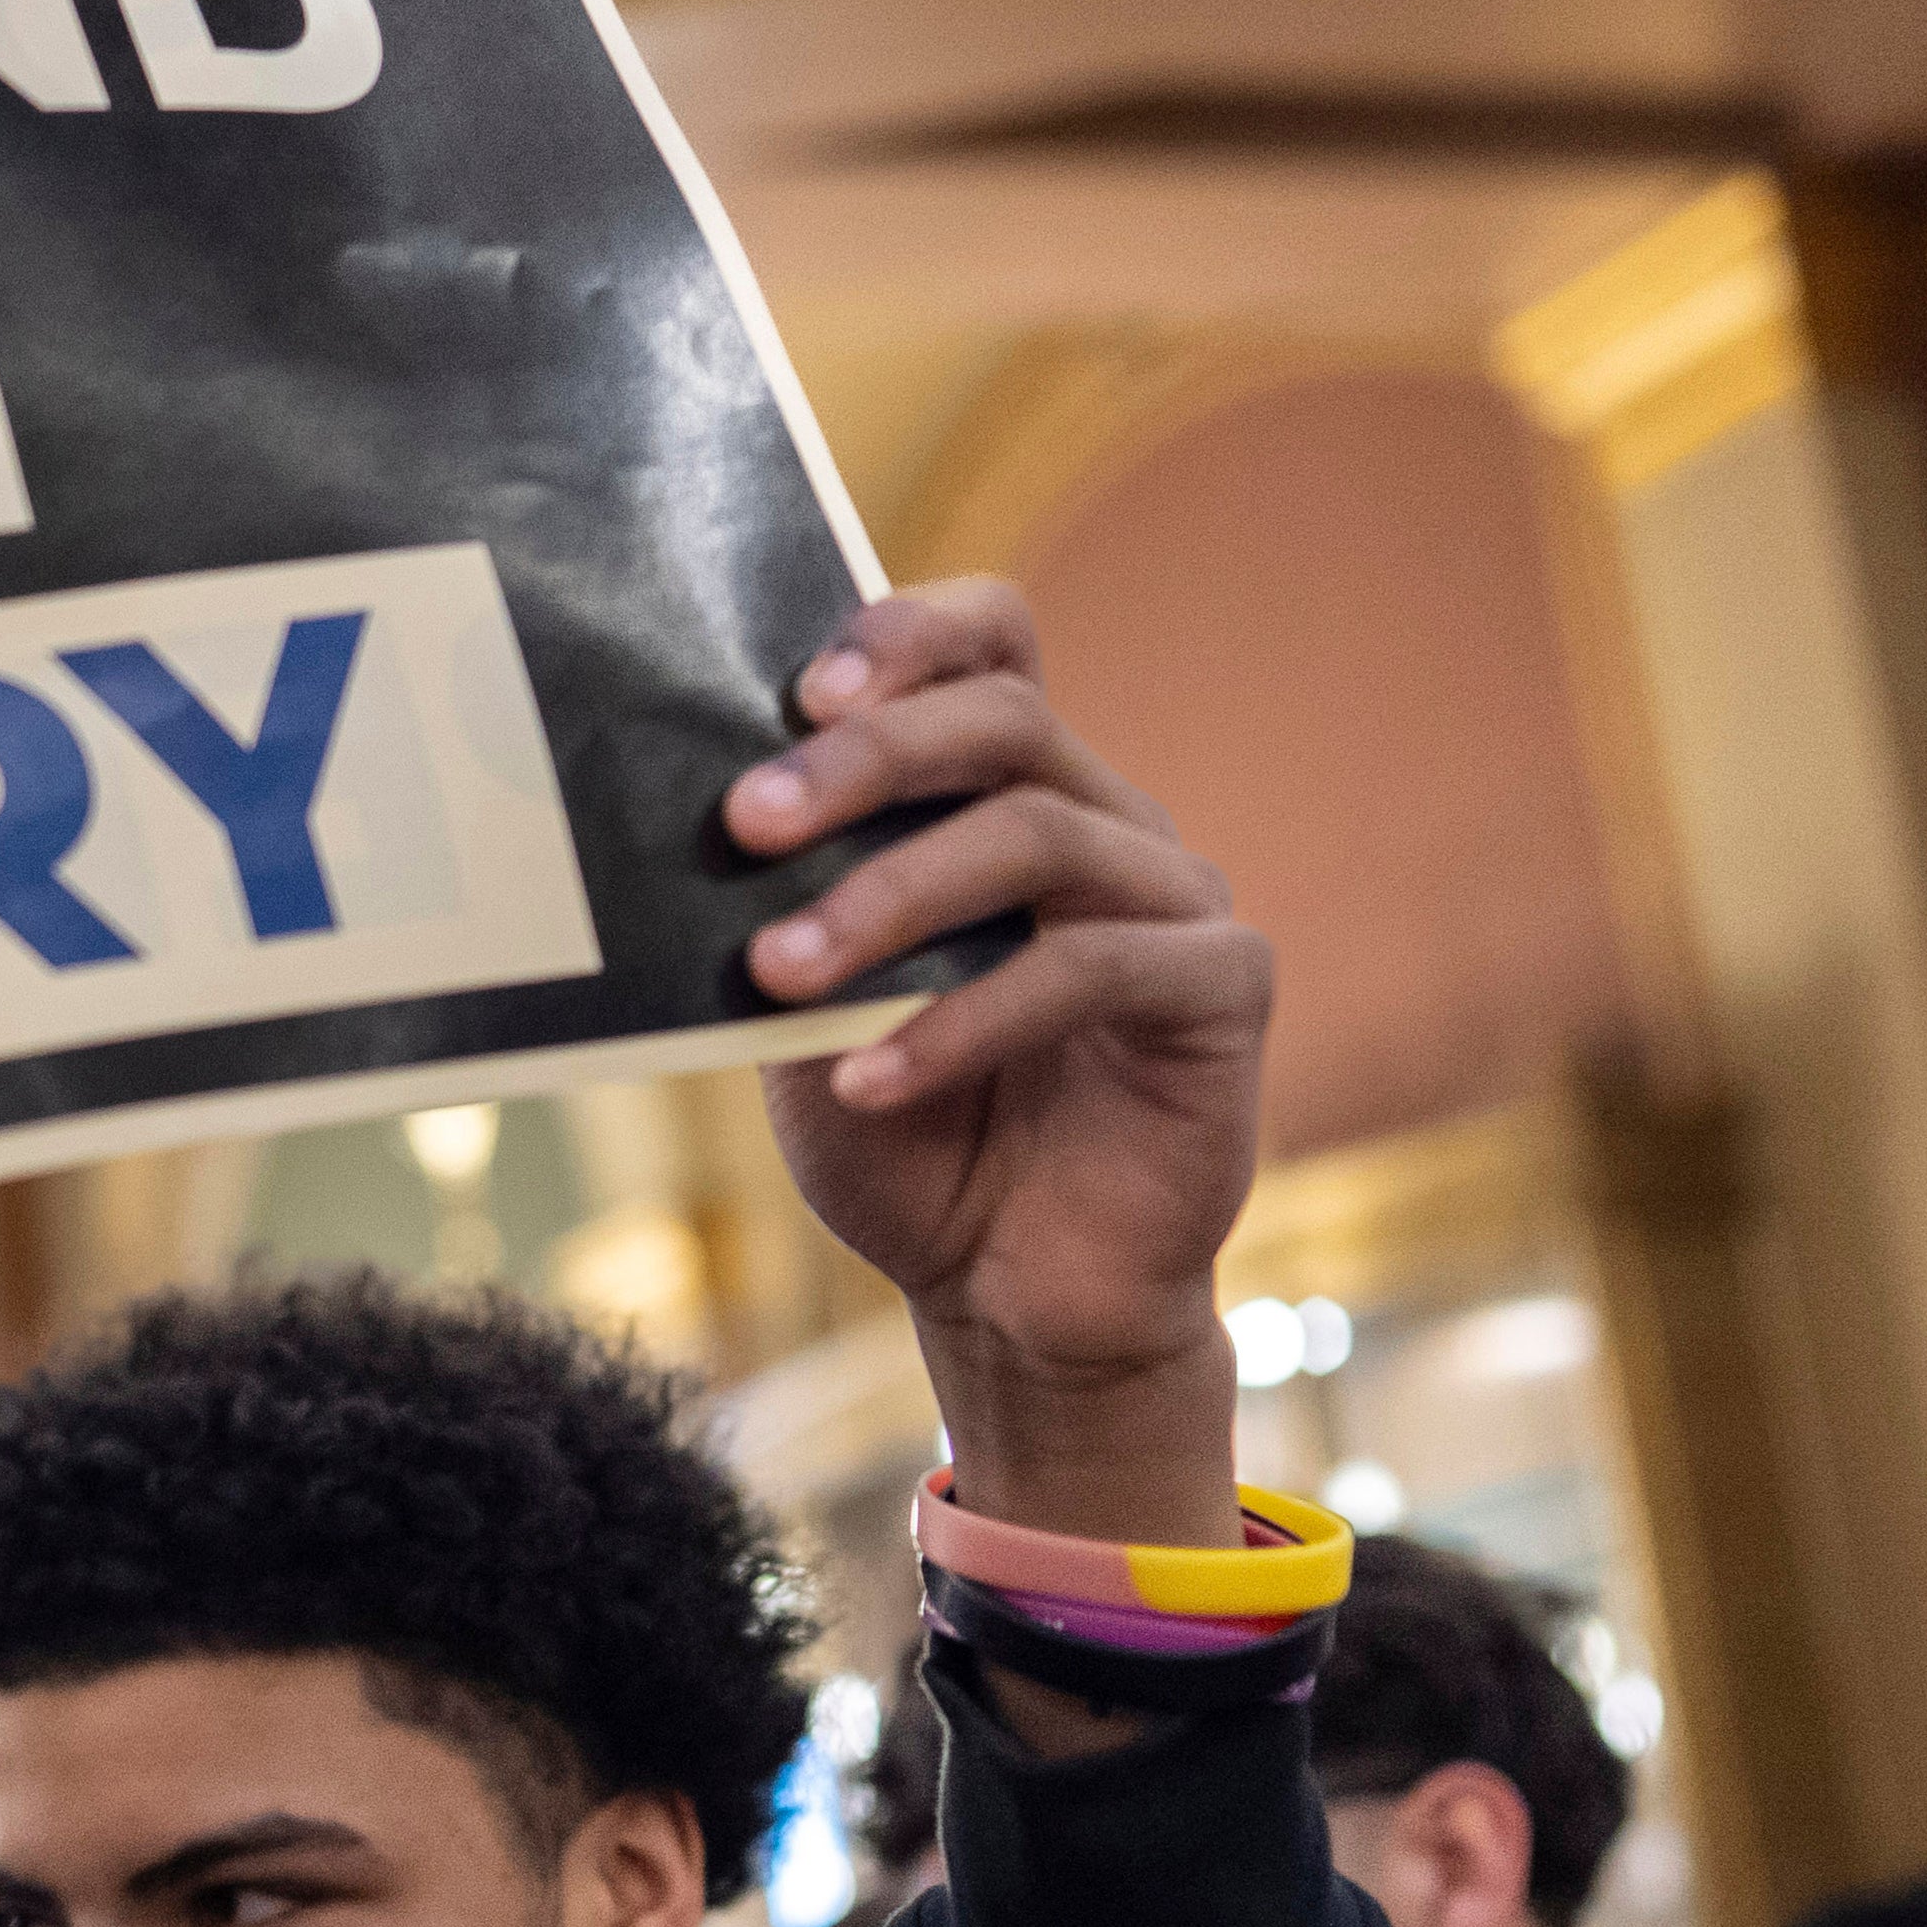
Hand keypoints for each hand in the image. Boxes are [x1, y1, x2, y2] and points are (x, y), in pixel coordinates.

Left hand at [735, 578, 1258, 1550]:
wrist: (1008, 1292)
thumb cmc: (906, 1138)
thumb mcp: (808, 1017)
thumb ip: (786, 913)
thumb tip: (702, 827)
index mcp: (1009, 796)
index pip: (995, 645)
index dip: (912, 634)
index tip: (802, 686)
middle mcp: (1104, 822)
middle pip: (1006, 721)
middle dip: (866, 760)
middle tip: (749, 822)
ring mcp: (1174, 898)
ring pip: (1040, 835)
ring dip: (890, 898)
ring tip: (780, 973)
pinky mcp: (1223, 989)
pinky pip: (1094, 969)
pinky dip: (962, 1022)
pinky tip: (868, 1079)